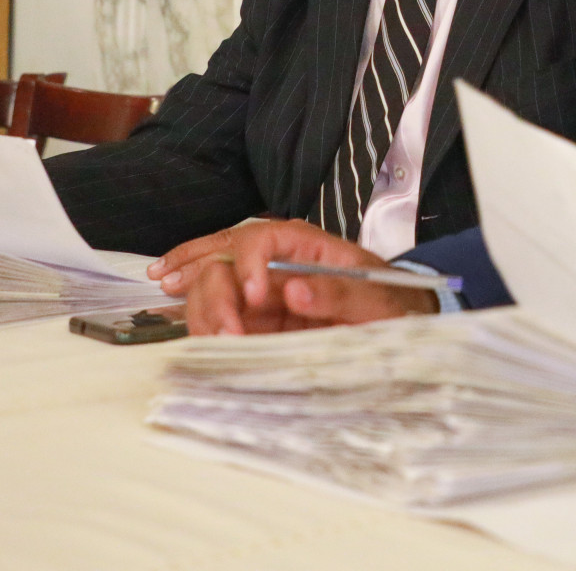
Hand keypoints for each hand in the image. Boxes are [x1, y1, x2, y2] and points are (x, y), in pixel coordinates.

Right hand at [148, 219, 437, 335]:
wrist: (395, 328)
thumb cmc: (390, 305)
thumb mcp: (377, 299)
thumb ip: (341, 293)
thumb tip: (295, 288)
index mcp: (305, 245)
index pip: (262, 237)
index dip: (249, 261)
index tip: (254, 296)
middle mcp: (273, 261)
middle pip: (224, 257)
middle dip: (212, 290)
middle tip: (223, 331)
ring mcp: (258, 290)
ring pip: (209, 282)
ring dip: (200, 307)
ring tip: (207, 339)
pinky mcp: (251, 319)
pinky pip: (212, 311)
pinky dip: (195, 318)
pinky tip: (181, 322)